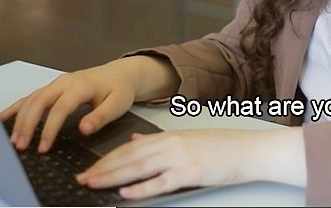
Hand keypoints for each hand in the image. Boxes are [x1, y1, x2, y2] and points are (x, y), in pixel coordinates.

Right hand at [0, 56, 176, 152]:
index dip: (50, 128)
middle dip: (27, 124)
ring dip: (19, 119)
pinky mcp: (51, 88)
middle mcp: (64, 82)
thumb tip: (83, 130)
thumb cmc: (119, 90)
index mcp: (81, 86)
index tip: (43, 147)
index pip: (61, 108)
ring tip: (12, 141)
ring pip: (31, 99)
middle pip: (39, 101)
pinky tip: (0, 118)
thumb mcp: (118, 104)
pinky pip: (30, 96)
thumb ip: (100, 117)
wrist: (120, 74)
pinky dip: (15, 107)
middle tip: (20, 146)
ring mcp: (55, 84)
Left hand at [77, 127, 305, 200]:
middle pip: (128, 158)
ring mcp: (180, 158)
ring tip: (93, 184)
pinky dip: (142, 188)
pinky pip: (161, 182)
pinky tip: (126, 193)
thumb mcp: (187, 138)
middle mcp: (170, 144)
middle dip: (102, 169)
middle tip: (81, 179)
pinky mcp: (191, 173)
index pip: (129, 149)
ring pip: (139, 168)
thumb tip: (134, 141)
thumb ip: (158, 141)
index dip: (106, 160)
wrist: (248, 150)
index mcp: (168, 136)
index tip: (89, 168)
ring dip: (113, 177)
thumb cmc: (221, 147)